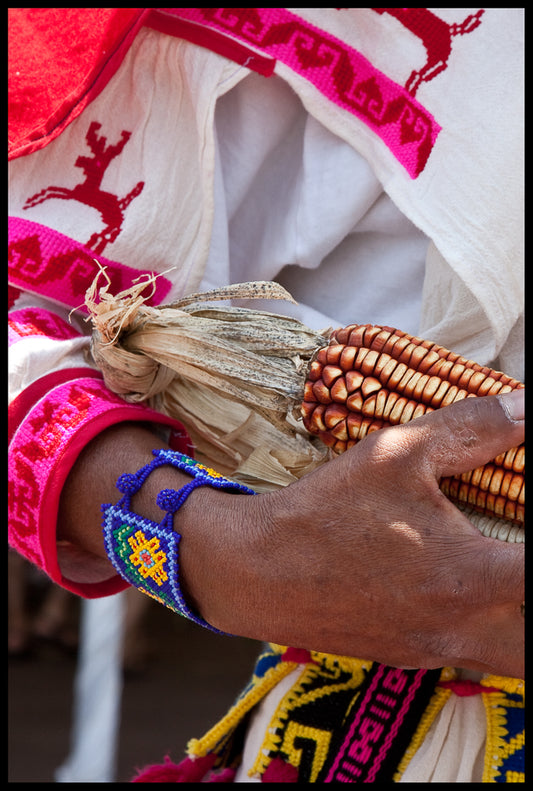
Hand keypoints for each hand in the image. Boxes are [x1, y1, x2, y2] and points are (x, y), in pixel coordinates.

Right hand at [182, 391, 523, 676]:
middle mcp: (461, 628)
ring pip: (510, 661)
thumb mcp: (396, 452)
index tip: (531, 524)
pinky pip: (465, 655)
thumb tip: (526, 406)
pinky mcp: (404, 657)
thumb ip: (472, 428)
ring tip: (499, 578)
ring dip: (517, 623)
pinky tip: (451, 587)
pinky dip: (479, 628)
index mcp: (471, 578)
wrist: (254, 572)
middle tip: (520, 561)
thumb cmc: (325, 511)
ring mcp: (432, 652)